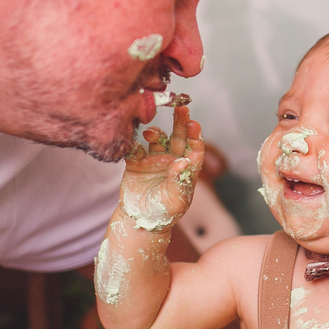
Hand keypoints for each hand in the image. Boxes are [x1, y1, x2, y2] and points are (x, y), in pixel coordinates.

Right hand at [119, 106, 203, 232]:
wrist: (142, 220)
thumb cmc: (165, 213)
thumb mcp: (176, 200)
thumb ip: (179, 180)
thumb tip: (183, 161)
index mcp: (186, 169)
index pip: (194, 148)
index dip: (195, 135)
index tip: (194, 123)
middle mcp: (172, 160)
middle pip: (178, 137)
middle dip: (180, 122)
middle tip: (181, 108)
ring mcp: (154, 160)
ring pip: (157, 139)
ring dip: (155, 133)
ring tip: (152, 134)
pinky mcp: (136, 163)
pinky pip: (135, 149)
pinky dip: (133, 144)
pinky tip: (134, 144)